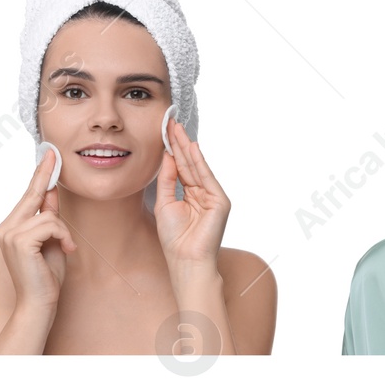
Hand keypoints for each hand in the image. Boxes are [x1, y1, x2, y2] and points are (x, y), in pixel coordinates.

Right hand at [0, 147, 74, 310]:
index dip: (39, 174)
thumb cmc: (46, 276)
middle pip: (33, 195)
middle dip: (46, 175)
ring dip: (64, 231)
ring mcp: (10, 233)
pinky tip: (66, 250)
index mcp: (11, 226)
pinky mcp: (19, 241)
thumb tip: (51, 192)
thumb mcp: (52, 240)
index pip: (27, 195)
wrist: (39, 303)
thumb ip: (49, 216)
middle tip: (54, 153)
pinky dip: (64, 236)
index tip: (48, 154)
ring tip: (66, 247)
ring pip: (48, 214)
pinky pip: (50, 225)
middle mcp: (6, 227)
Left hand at [154, 118, 230, 277]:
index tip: (164, 132)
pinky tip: (191, 147)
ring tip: (177, 129)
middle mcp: (202, 193)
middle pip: (189, 163)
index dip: (173, 150)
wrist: (186, 260)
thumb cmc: (174, 238)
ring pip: (197, 167)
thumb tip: (167, 156)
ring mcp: (213, 196)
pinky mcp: (220, 201)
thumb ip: (166, 180)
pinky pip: (206, 177)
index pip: (181, 167)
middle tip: (170, 123)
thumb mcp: (164, 203)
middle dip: (179, 143)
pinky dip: (199, 162)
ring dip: (187, 147)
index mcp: (189, 195)